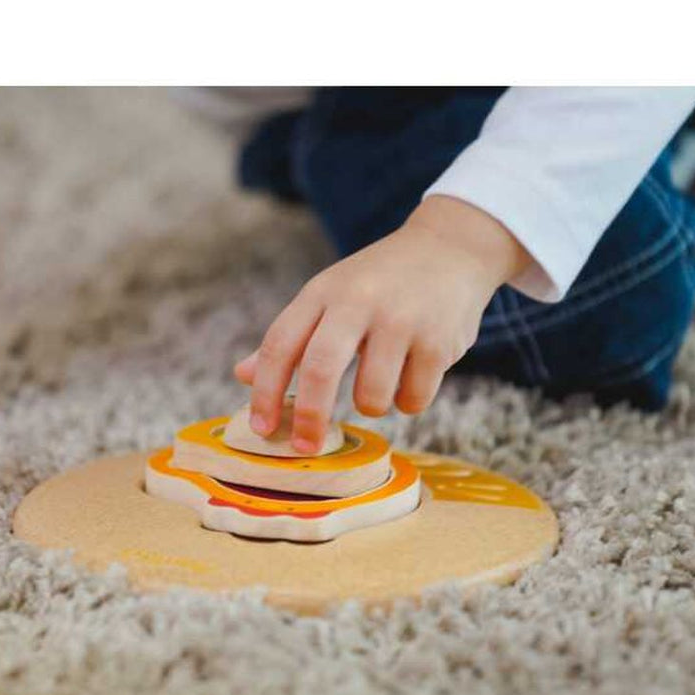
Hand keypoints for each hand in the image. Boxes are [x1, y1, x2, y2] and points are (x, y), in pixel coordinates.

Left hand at [235, 196, 531, 452]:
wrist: (450, 247)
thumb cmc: (376, 283)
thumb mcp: (328, 296)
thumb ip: (290, 337)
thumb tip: (243, 375)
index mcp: (322, 292)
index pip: (280, 344)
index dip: (265, 392)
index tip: (261, 429)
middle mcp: (358, 302)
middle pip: (320, 370)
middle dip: (310, 417)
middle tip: (306, 447)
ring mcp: (401, 320)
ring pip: (371, 397)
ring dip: (371, 406)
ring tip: (379, 385)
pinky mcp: (439, 341)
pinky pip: (412, 399)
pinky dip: (408, 401)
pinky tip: (414, 374)